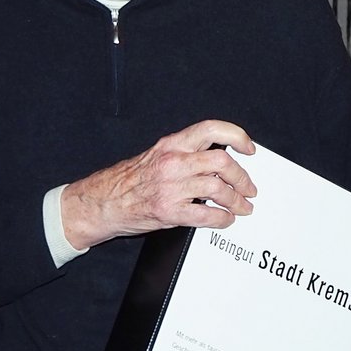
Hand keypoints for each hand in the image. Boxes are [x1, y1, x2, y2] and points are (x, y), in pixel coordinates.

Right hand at [60, 119, 257, 250]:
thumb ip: (185, 154)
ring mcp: (170, 187)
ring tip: (242, 207)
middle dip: (242, 177)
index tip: (249, 149)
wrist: (101, 203)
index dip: (236, 136)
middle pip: (221, 162)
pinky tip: (224, 220)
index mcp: (171, 144)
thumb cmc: (128, 181)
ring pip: (218, 188)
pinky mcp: (168, 211)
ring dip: (236, 200)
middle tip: (249, 188)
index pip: (211, 130)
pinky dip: (221, 219)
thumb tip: (218, 159)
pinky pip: (206, 214)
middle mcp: (172, 162)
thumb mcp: (157, 155)